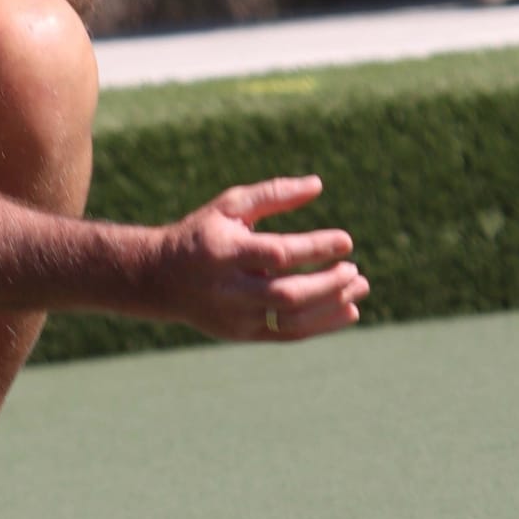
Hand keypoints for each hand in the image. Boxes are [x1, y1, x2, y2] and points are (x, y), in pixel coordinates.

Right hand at [155, 175, 366, 342]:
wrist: (159, 279)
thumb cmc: (203, 235)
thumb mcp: (230, 206)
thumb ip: (273, 194)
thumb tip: (318, 185)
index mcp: (225, 253)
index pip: (278, 254)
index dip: (315, 248)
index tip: (345, 241)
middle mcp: (229, 290)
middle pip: (287, 294)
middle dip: (327, 284)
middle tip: (354, 270)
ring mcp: (235, 317)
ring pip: (291, 319)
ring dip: (331, 306)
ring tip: (359, 288)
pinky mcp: (242, 333)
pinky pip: (288, 334)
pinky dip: (322, 325)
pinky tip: (348, 312)